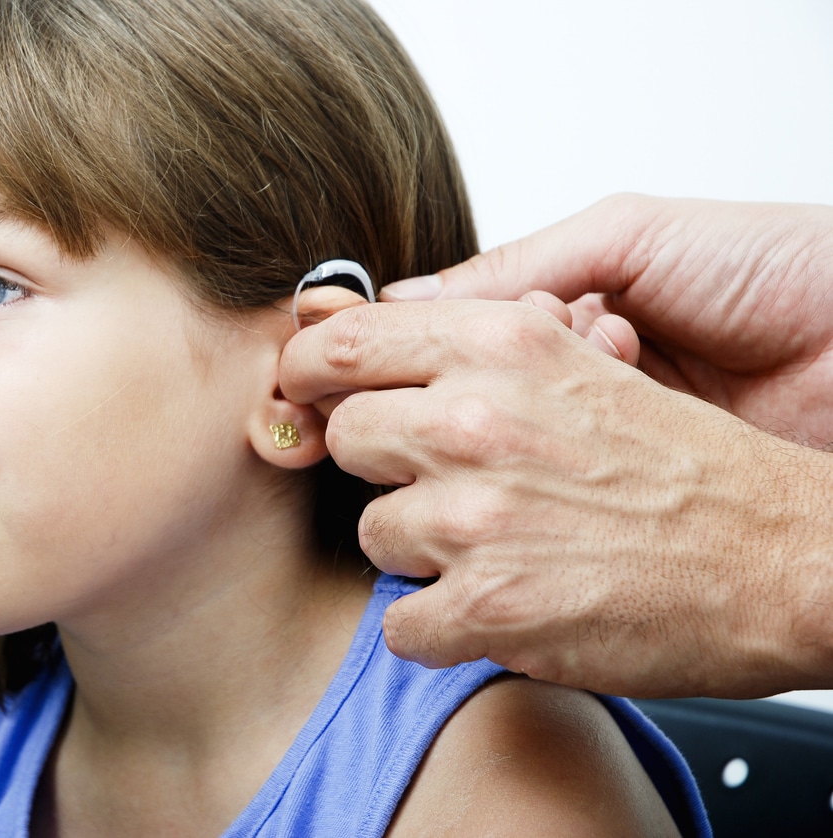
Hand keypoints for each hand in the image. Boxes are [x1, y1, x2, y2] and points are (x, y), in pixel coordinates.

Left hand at [278, 196, 832, 697]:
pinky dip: (434, 626)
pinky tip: (489, 609)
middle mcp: (476, 419)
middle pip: (344, 438)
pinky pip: (398, 622)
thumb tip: (375, 332)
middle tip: (436, 483)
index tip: (303, 391)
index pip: (343, 344)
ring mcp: (478, 516)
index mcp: (500, 345)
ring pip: (371, 533)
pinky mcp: (492, 606)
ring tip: (492, 547)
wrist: (781, 557)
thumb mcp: (578, 365)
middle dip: (379, 466)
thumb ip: (475, 350)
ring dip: (418, 550)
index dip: (308, 372)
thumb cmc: (683, 466)